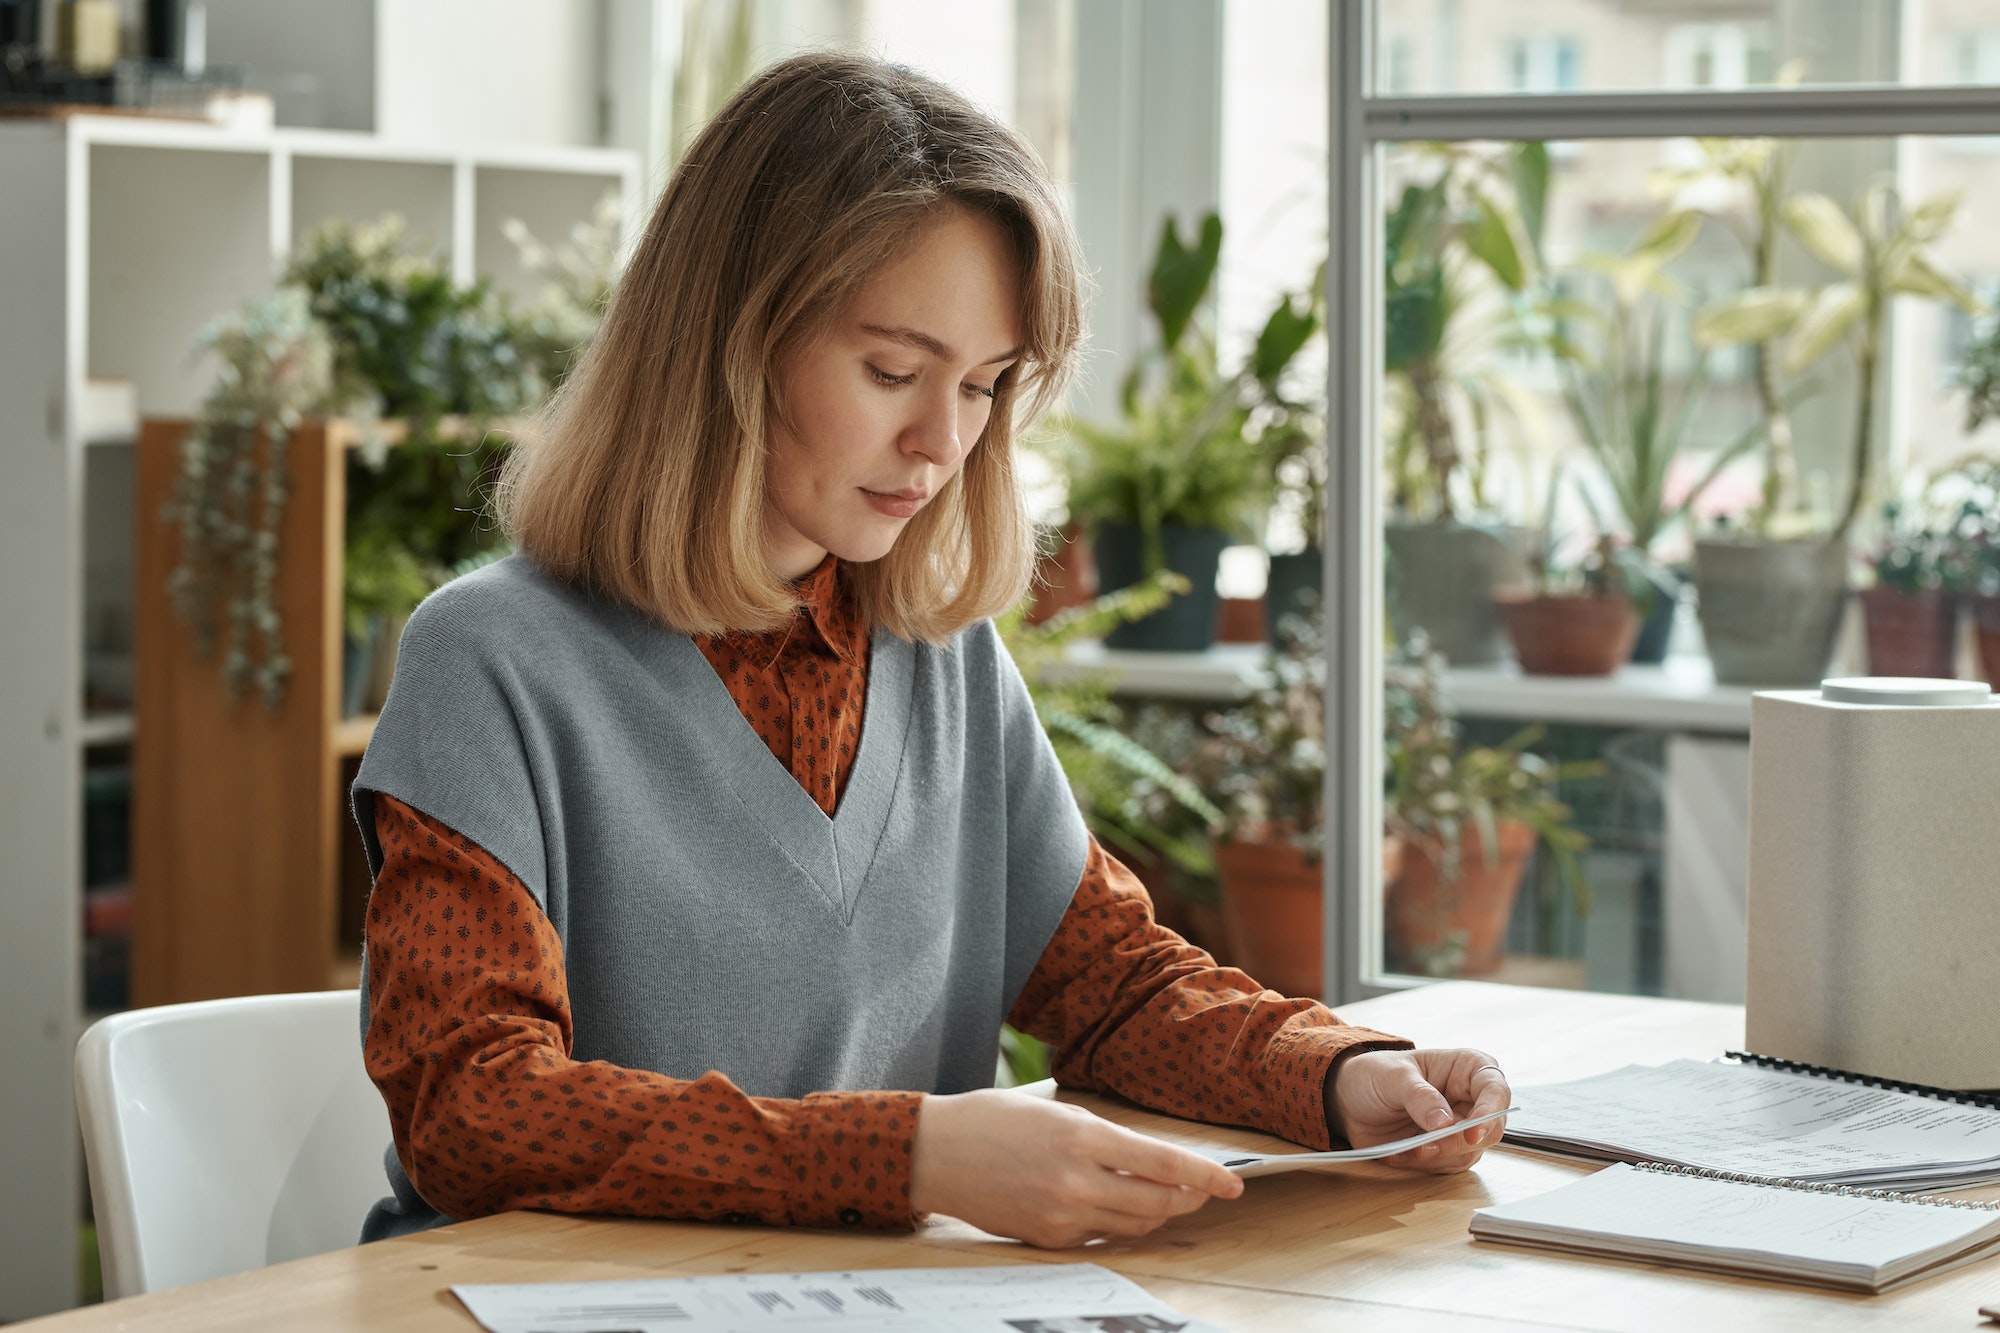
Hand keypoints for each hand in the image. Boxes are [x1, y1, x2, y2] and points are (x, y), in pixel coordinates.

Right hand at [910, 1088, 1243, 1248]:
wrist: (934, 1154)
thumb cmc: (990, 1120)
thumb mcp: (1053, 1110)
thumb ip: (1100, 1136)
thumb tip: (1144, 1158)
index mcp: (1080, 1136)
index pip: (1162, 1163)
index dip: (1204, 1176)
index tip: (1232, 1183)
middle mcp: (1076, 1180)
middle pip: (1157, 1202)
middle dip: (1189, 1199)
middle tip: (1204, 1192)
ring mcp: (1061, 1215)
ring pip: (1134, 1225)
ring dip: (1157, 1212)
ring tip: (1164, 1198)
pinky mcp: (1047, 1239)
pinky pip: (1100, 1237)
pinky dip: (1117, 1223)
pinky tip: (1116, 1207)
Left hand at [1324, 1048, 1508, 1173]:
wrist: (1350, 1099)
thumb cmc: (1376, 1074)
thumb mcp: (1392, 1075)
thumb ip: (1419, 1095)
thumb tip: (1445, 1122)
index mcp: (1467, 1069)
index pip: (1495, 1090)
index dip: (1490, 1112)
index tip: (1472, 1133)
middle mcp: (1471, 1099)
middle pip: (1489, 1129)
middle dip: (1458, 1143)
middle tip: (1427, 1148)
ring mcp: (1461, 1127)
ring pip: (1470, 1153)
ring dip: (1439, 1157)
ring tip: (1408, 1150)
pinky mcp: (1446, 1150)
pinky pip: (1447, 1166)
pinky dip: (1425, 1166)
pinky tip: (1400, 1155)